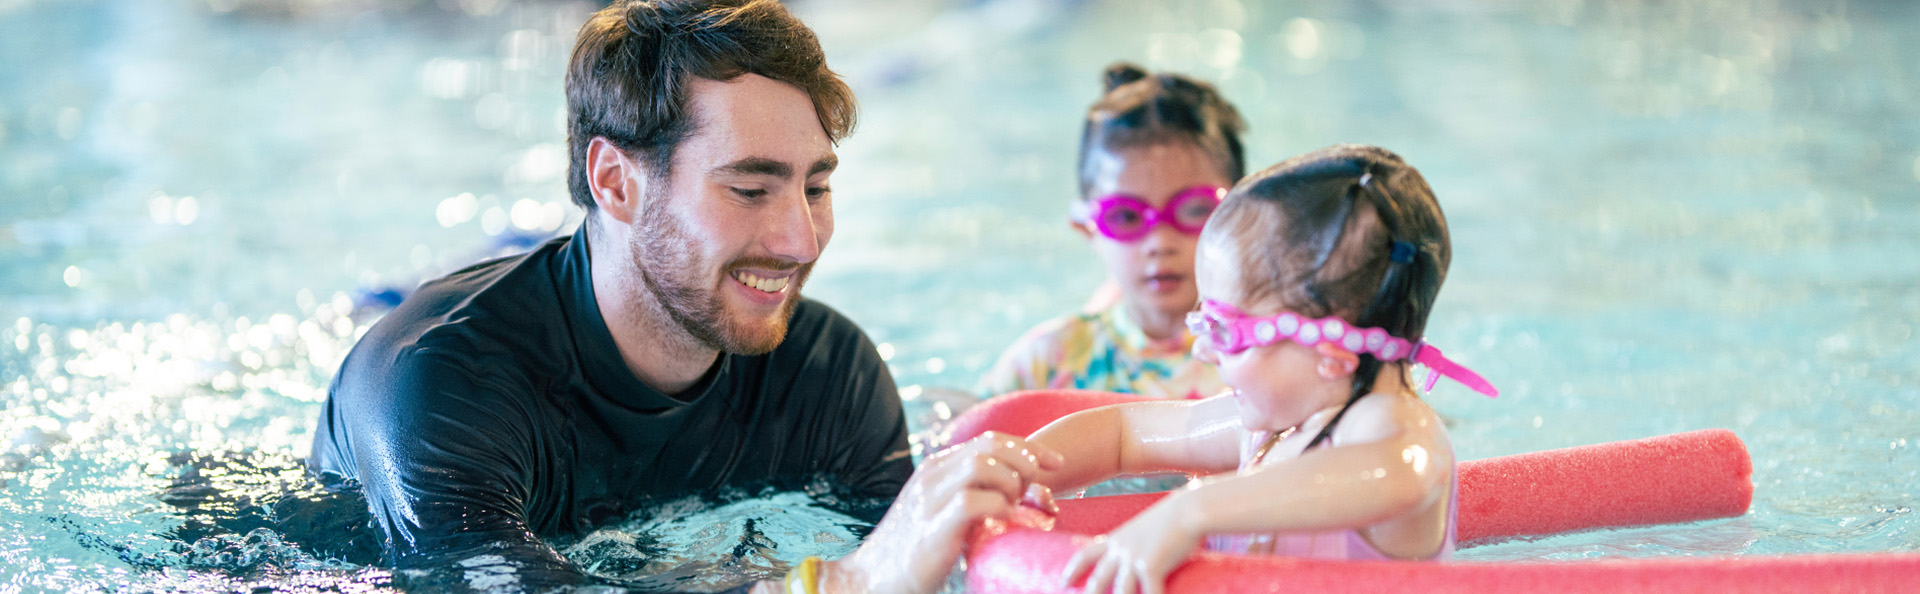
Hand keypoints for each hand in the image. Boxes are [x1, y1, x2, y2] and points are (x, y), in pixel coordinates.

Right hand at [824, 432, 1063, 593]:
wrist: (872, 579)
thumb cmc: (916, 551)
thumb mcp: (944, 513)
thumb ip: (974, 496)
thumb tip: (1022, 495)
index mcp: (938, 468)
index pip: (990, 440)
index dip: (1029, 447)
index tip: (1056, 463)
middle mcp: (933, 475)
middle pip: (991, 446)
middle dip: (1027, 460)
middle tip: (1041, 487)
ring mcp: (930, 498)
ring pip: (982, 466)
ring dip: (1011, 484)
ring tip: (1016, 508)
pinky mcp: (932, 526)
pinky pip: (973, 501)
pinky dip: (998, 508)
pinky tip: (1003, 524)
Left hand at [1060, 495, 1200, 593]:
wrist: (1190, 509)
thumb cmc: (1175, 516)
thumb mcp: (1147, 527)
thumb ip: (1139, 541)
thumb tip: (1143, 553)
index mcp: (1118, 538)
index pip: (1086, 554)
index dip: (1073, 570)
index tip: (1063, 582)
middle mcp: (1121, 549)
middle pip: (1098, 579)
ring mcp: (1134, 559)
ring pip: (1120, 592)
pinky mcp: (1151, 567)